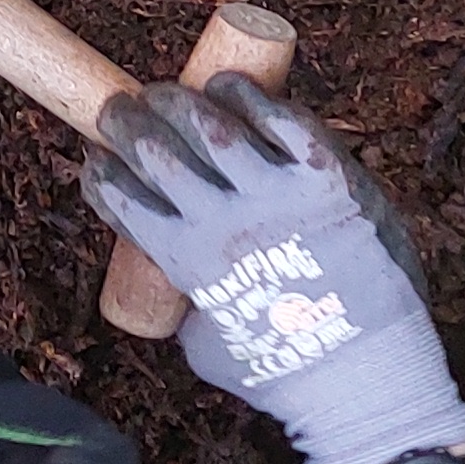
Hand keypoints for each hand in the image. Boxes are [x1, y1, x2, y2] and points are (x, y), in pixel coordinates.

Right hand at [81, 77, 464, 463]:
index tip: (95, 156)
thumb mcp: (208, 343)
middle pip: (155, 150)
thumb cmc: (286, 373)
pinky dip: (250, 96)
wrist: (369, 377)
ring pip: (210, 126)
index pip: (121, 196)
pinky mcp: (329, 179)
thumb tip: (178, 283)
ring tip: (165, 92)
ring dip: (177, 101)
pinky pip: (283, 121)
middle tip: (119, 108)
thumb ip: (186, 304)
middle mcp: (223, 220)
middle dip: (126, 122)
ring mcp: (277, 195)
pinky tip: (230, 86)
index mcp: (184, 258)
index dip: (100, 169)